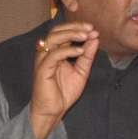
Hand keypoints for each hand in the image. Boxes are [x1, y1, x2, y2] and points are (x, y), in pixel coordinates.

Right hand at [29, 23, 99, 138]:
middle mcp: (47, 53)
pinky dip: (68, 50)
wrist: (53, 111)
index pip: (64, 32)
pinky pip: (54, 54)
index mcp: (55, 52)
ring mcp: (43, 60)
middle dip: (74, 27)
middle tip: (90, 28)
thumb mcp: (81, 71)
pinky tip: (80, 51)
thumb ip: (87, 56)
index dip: (78, 28)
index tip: (93, 29)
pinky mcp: (42, 69)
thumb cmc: (64, 92)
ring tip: (85, 36)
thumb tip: (95, 38)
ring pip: (53, 38)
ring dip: (70, 34)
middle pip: (56, 31)